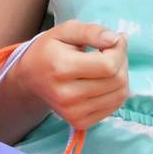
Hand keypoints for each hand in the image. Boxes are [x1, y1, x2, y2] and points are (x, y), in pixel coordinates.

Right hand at [13, 21, 128, 130]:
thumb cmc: (50, 50)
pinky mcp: (79, 122)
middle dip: (122, 61)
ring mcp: (73, 112)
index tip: (113, 40)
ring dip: (122, 75)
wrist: (31, 79)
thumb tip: (115, 39)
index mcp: (62, 68)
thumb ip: (91, 31)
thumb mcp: (66, 30)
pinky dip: (116, 91)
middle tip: (112, 51)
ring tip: (108, 64)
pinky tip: (105, 80)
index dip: (119, 50)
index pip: (109, 65)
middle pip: (117, 80)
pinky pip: (114, 107)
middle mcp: (66, 95)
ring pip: (120, 95)